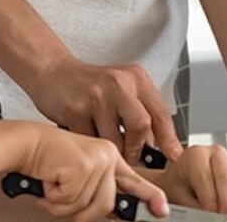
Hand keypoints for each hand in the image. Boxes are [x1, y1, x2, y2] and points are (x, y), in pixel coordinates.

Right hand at [21, 125, 169, 221]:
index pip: (135, 179)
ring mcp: (98, 158)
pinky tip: (51, 179)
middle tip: (61, 195)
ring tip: (55, 183)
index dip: (150, 196)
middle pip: (106, 205)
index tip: (161, 209)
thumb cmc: (49, 158)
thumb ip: (98, 188)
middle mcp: (108, 154)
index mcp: (110, 155)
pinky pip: (71, 200)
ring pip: (87, 205)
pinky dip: (54, 198)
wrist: (26, 142)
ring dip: (63, 204)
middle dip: (79, 210)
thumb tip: (112, 212)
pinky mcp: (84, 164)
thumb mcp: (80, 172)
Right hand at [28, 56, 184, 163]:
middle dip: (136, 148)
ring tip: (105, 148)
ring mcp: (96, 96)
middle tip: (129, 156)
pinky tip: (87, 141)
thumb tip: (158, 145)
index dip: (169, 139)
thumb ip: (139, 110)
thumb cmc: (89, 84)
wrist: (52, 70)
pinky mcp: (75, 110)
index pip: (160, 113)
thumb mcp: (121, 88)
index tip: (173, 156)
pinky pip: (91, 143)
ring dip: (112, 152)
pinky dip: (92, 148)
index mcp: (135, 78)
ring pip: (115, 140)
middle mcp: (119, 84)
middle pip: (141, 125)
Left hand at [154, 144, 226, 217]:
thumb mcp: (178, 195)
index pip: (205, 178)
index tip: (213, 215)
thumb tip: (207, 217)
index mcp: (196, 155)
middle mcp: (215, 154)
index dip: (211, 199)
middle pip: (226, 178)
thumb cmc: (177, 185)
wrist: (180, 179)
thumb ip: (193, 206)